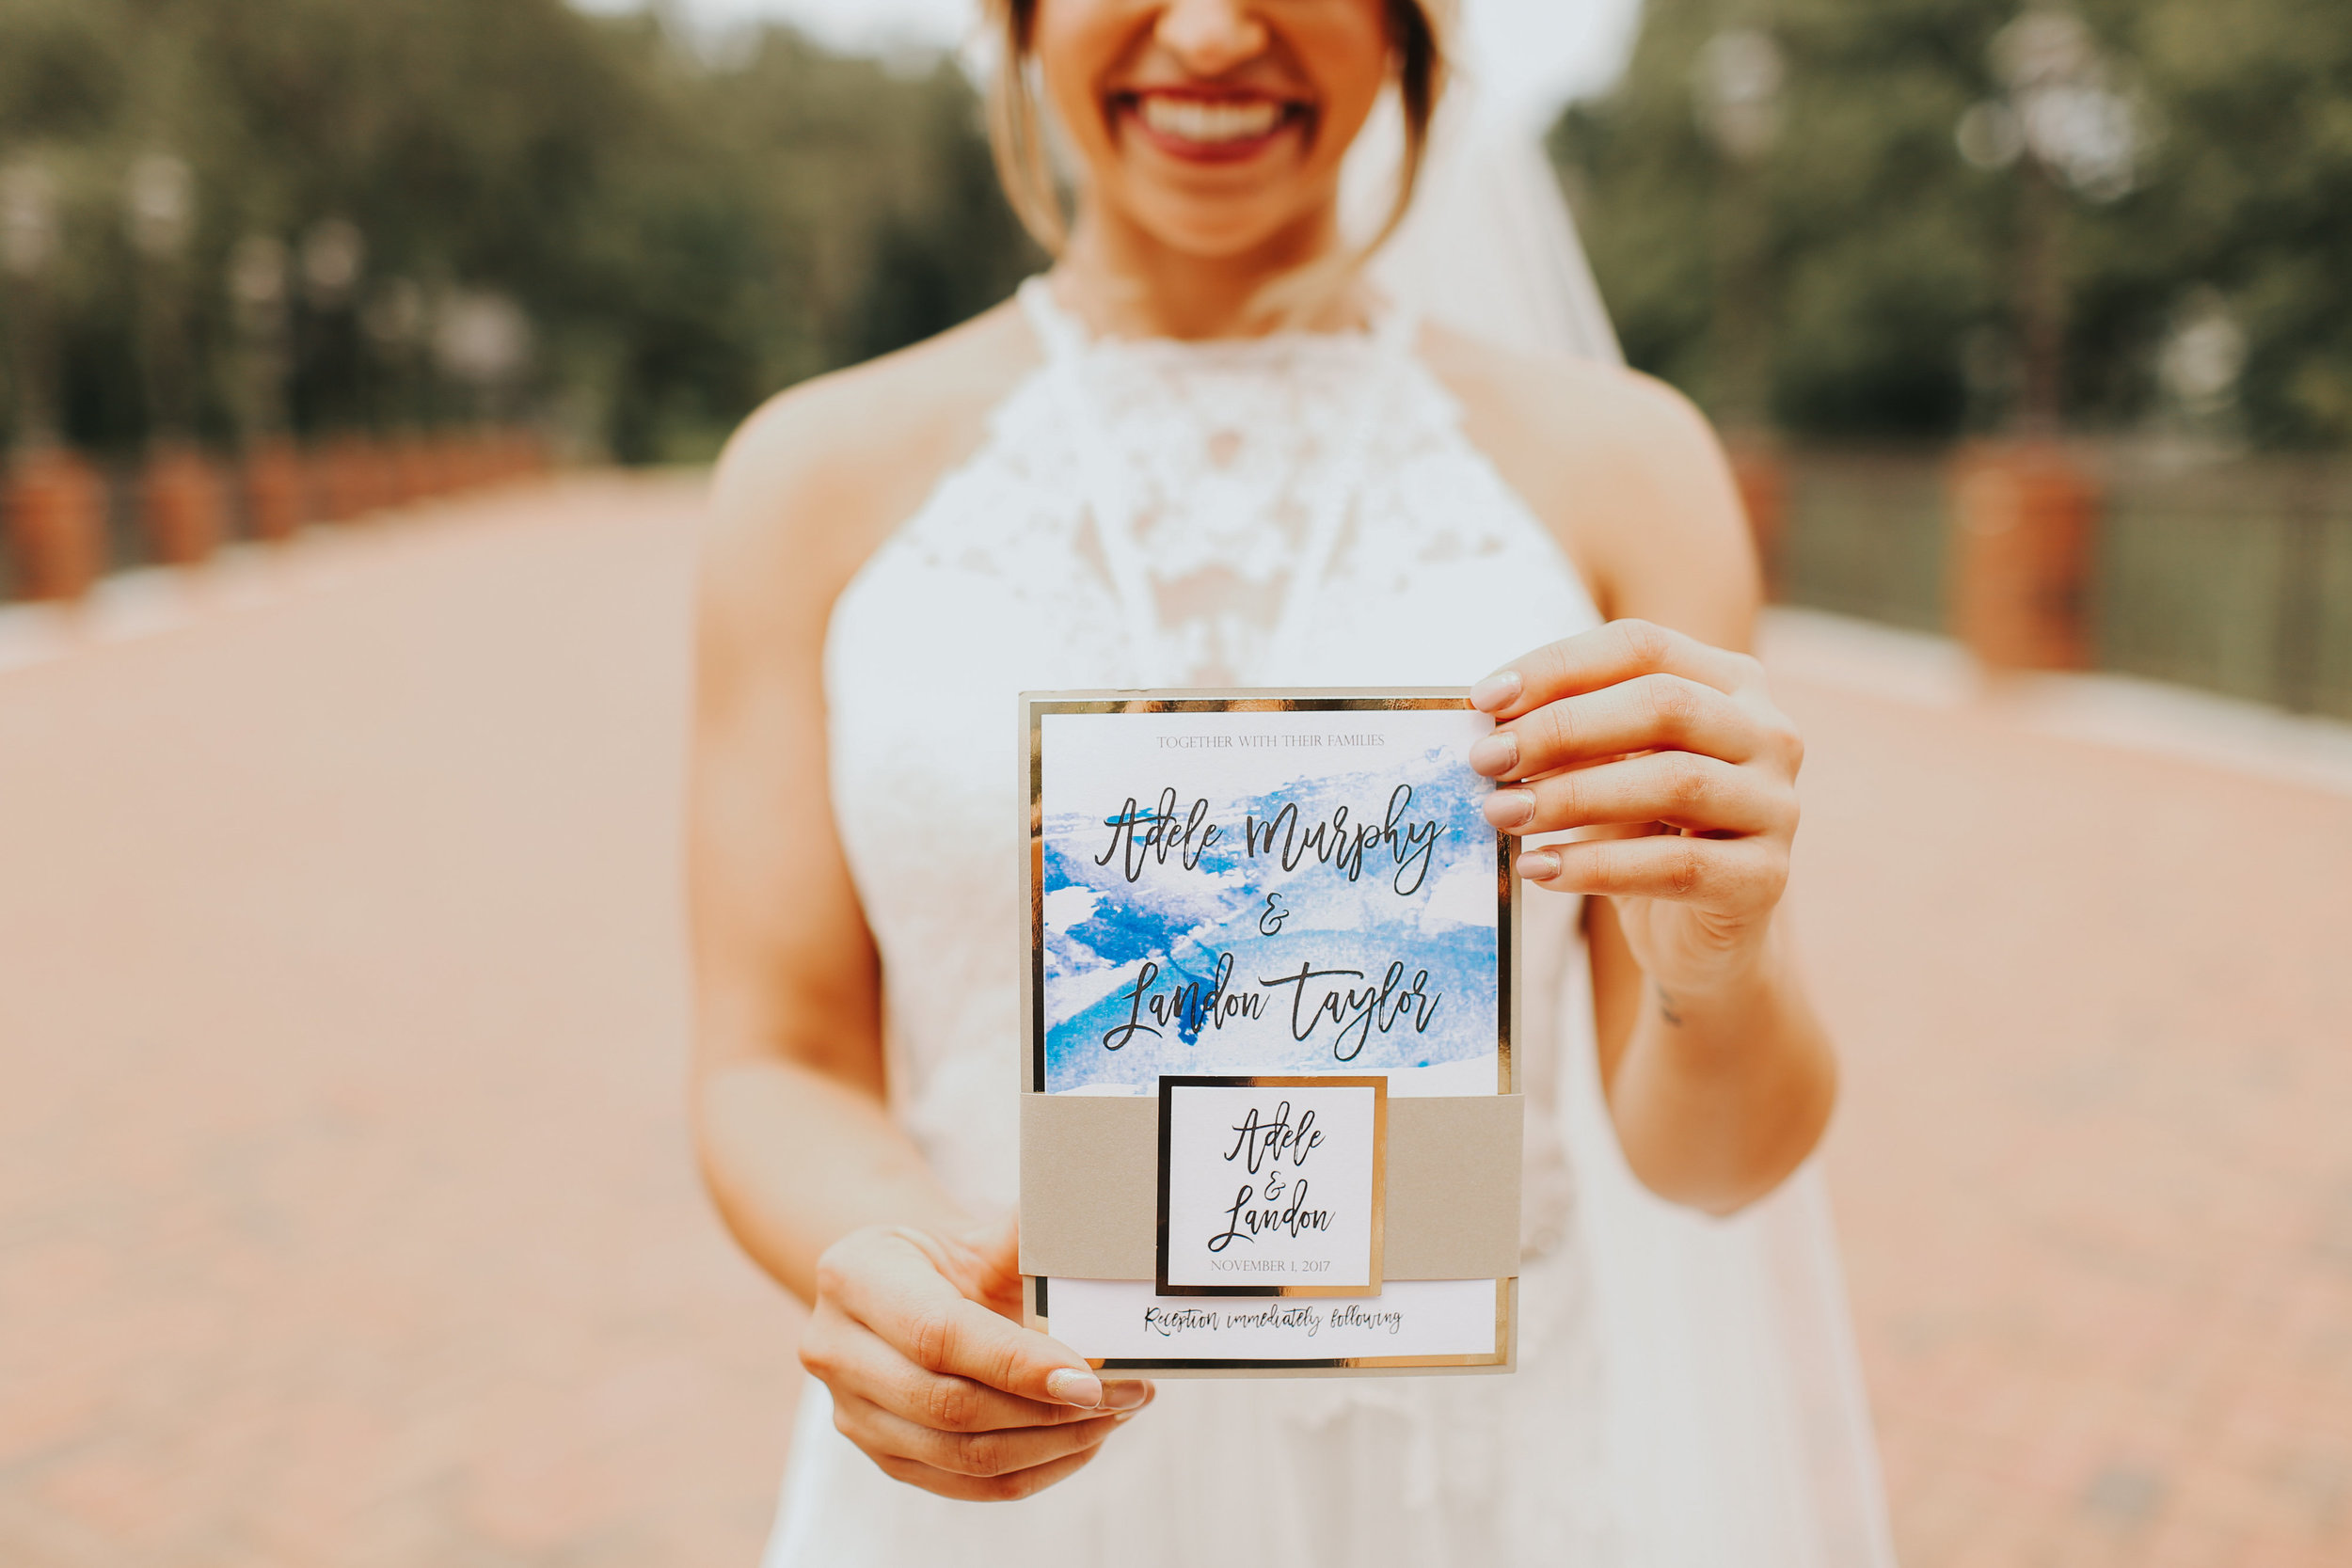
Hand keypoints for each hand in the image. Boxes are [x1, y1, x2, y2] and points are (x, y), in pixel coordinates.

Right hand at [798, 1216, 1153, 1500]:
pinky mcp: (883, 1455)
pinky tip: (1081, 1442)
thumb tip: (1098, 1233)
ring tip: (1113, 1416)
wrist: (906, 1287)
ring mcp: (852, 1411)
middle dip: (1047, 1409)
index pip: (940, 1334)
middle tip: (1123, 1395)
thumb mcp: (982, 1233)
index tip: (1091, 1377)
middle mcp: (836, 1348)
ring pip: (961, 1455)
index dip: (1017, 1363)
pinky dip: (1033, 1469)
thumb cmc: (955, 1256)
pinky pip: (966, 1483)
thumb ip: (1031, 1236)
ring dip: (1051, 1444)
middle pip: (948, 1405)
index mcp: (856, 1275)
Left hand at [1467, 619, 1802, 995]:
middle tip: (1487, 760)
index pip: (1641, 645)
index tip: (1483, 700)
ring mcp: (1776, 805)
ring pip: (1675, 782)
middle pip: (1663, 705)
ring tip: (1503, 814)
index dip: (1559, 666)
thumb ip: (1569, 737)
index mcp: (1730, 682)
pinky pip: (1676, 864)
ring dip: (1573, 796)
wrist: (1698, 934)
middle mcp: (1768, 734)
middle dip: (1561, 729)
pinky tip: (1539, 869)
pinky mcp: (1765, 878)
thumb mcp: (1607, 769)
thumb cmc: (1643, 832)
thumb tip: (1488, 724)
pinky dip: (1597, 866)